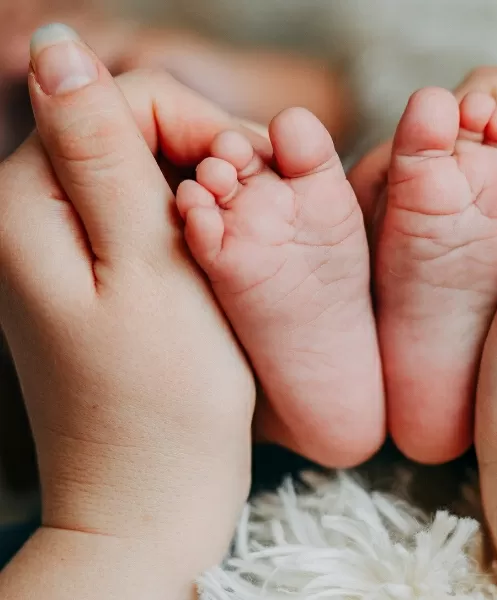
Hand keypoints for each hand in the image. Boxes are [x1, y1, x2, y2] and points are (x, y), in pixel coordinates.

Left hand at [0, 24, 253, 586]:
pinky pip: (141, 217)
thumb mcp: (145, 265)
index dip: (200, 125)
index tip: (251, 182)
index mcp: (26, 203)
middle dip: (204, 158)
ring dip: (205, 194)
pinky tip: (221, 267)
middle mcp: (27, 217)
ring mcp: (57, 249)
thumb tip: (58, 46)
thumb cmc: (164, 398)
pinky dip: (192, 228)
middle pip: (129, 129)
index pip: (119, 98)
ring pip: (143, 172)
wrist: (151, 499)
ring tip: (244, 248)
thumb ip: (102, 154)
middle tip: (255, 219)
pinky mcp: (89, 278)